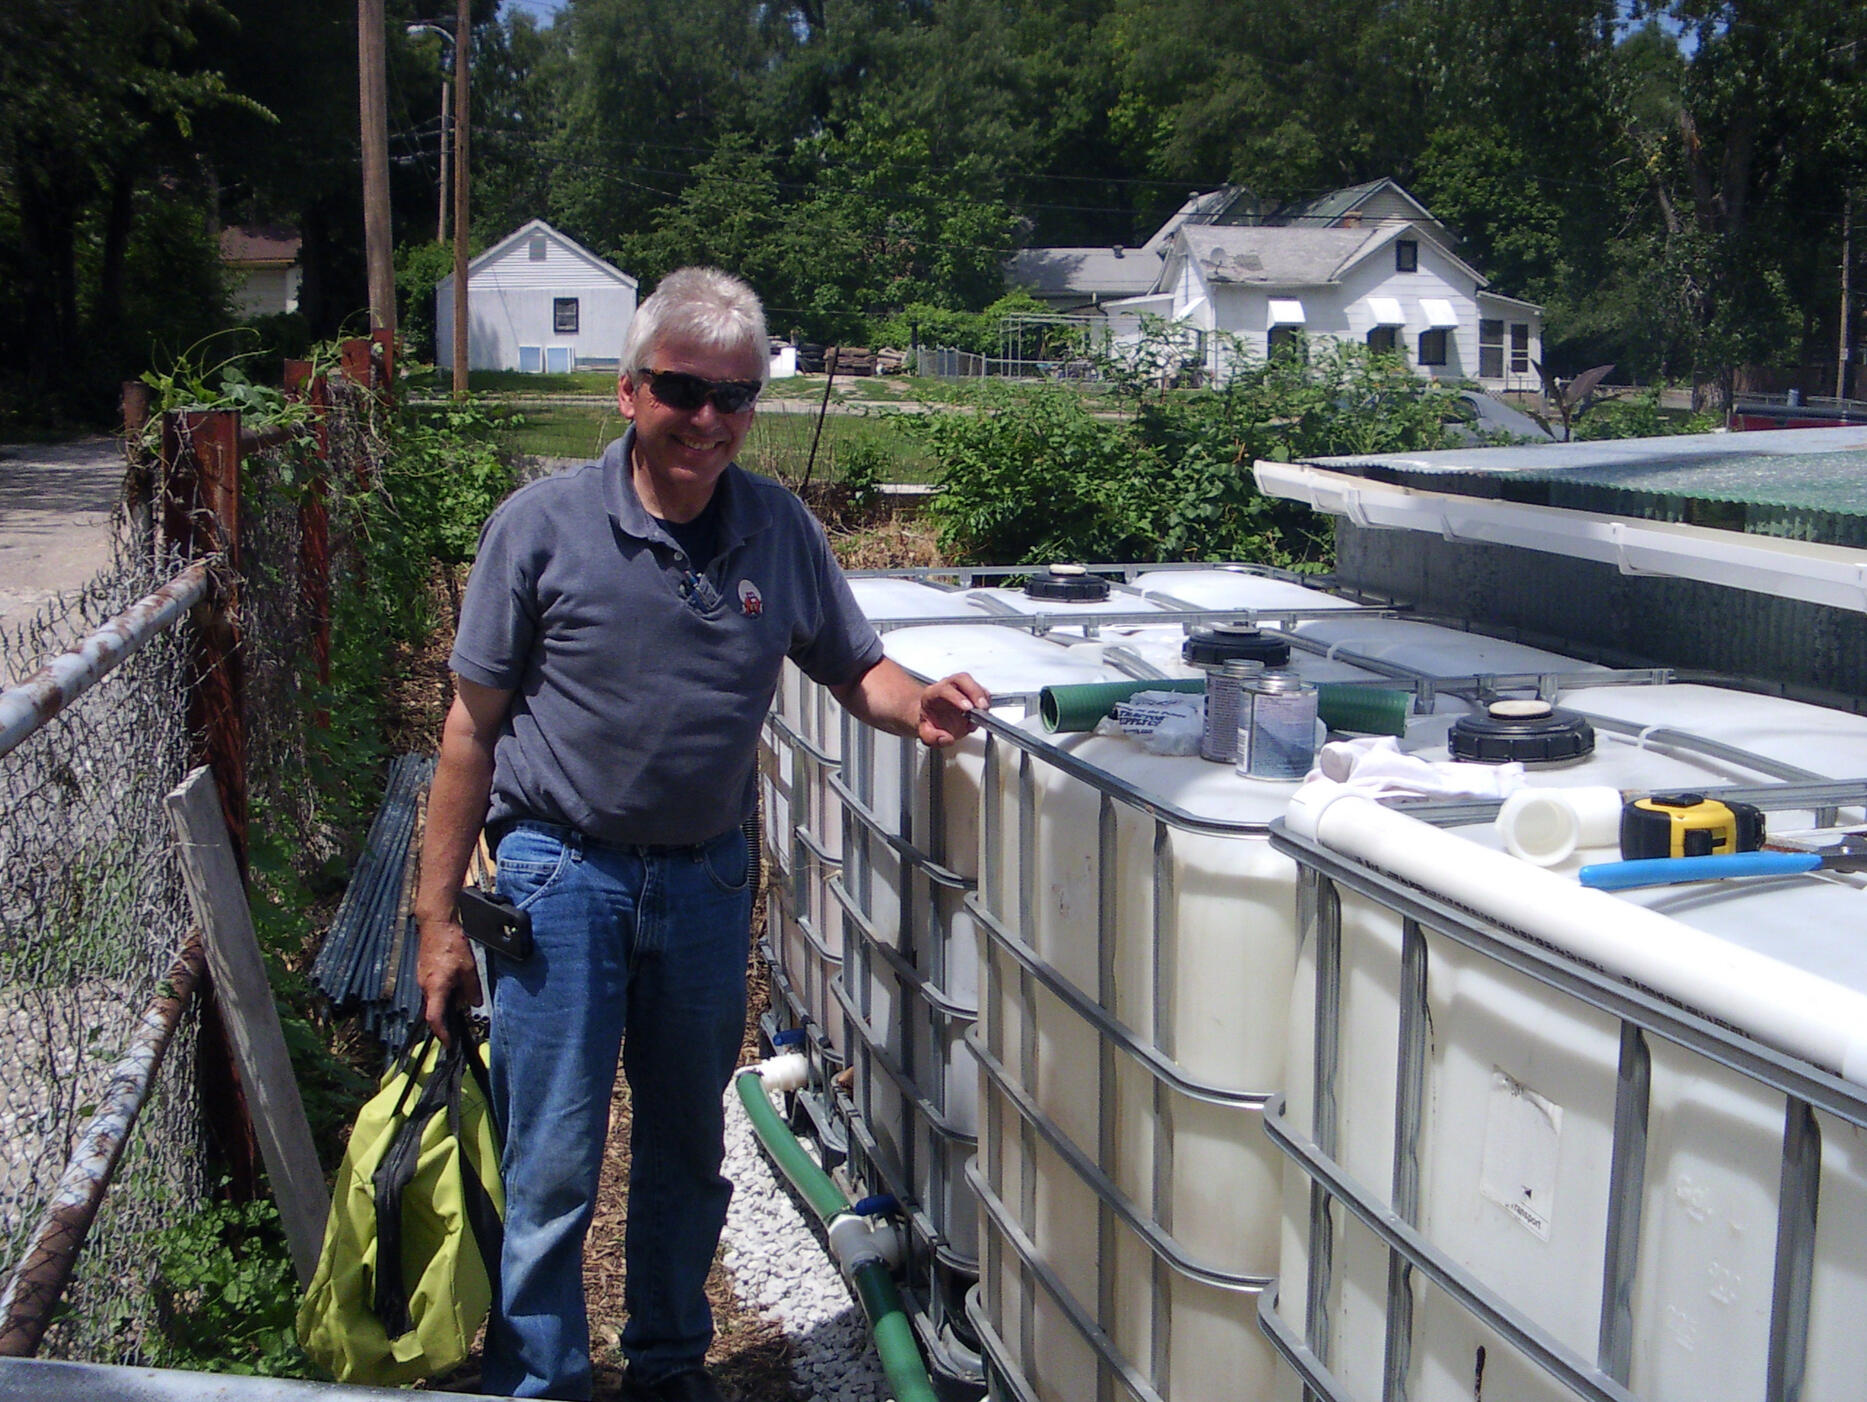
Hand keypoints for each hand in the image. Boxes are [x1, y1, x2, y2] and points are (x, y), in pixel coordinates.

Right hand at [416, 915, 483, 1042]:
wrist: (437, 924)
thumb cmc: (451, 944)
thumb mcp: (469, 969)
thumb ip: (472, 989)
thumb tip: (475, 1004)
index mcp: (436, 988)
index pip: (435, 1019)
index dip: (441, 1034)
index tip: (449, 1043)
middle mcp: (425, 986)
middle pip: (435, 1010)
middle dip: (448, 1018)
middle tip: (461, 1021)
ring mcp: (422, 979)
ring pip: (435, 999)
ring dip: (447, 1002)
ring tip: (462, 994)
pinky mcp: (424, 972)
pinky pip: (433, 989)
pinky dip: (444, 992)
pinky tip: (456, 982)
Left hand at [918, 672, 989, 747]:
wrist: (932, 718)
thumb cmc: (929, 723)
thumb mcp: (925, 734)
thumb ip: (932, 737)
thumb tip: (946, 738)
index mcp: (932, 694)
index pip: (944, 689)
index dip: (957, 697)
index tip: (968, 708)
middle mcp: (946, 686)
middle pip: (961, 679)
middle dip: (974, 691)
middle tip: (981, 707)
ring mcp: (959, 688)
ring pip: (972, 683)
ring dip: (981, 697)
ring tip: (984, 712)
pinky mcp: (970, 692)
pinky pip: (981, 691)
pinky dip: (986, 700)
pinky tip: (984, 712)